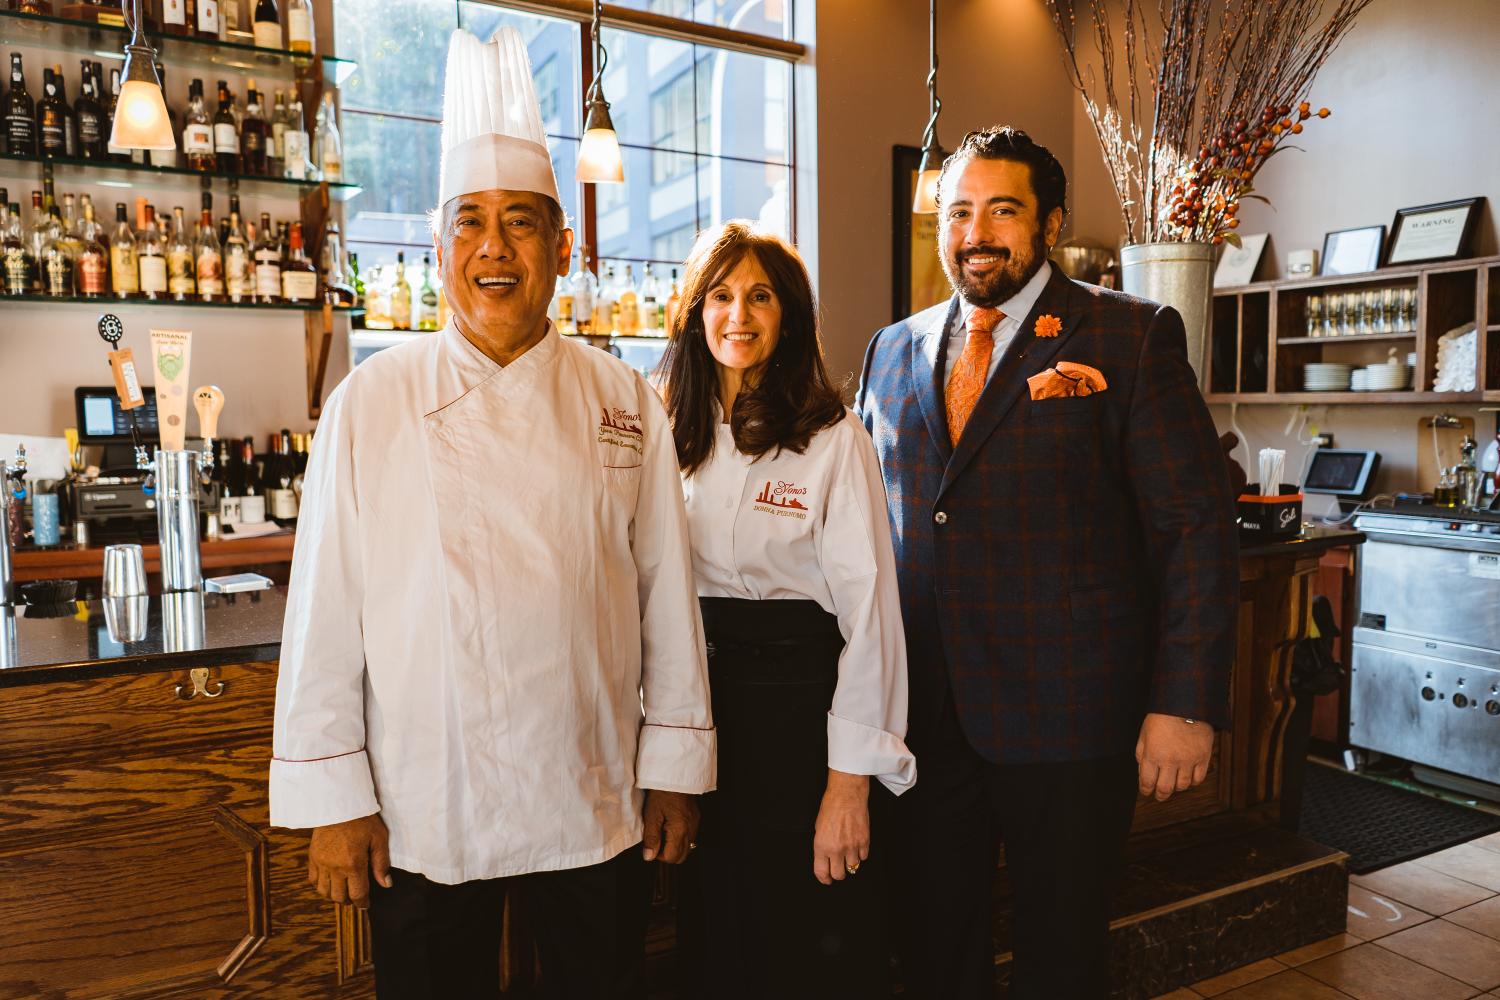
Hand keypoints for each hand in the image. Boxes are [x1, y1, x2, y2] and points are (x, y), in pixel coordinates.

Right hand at [308, 813, 391, 907]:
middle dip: (349, 900)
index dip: (363, 903)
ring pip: (323, 892)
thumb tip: (386, 884)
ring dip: (334, 895)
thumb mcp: (379, 838)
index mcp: (353, 863)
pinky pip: (312, 880)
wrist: (339, 802)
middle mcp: (335, 867)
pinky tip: (330, 881)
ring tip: (343, 890)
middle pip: (339, 896)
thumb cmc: (363, 819)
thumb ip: (381, 863)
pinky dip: (320, 885)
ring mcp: (321, 862)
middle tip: (356, 895)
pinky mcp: (312, 856)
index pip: (357, 894)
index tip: (366, 904)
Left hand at [642, 790, 698, 863]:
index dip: (658, 856)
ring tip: (663, 833)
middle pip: (682, 856)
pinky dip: (681, 837)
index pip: (671, 857)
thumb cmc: (662, 792)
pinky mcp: (696, 818)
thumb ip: (651, 837)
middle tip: (656, 842)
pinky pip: (690, 836)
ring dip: (675, 846)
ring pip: (687, 847)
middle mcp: (690, 829)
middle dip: (668, 854)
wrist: (675, 774)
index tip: (651, 845)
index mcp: (679, 829)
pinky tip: (671, 827)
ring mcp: (695, 824)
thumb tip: (648, 856)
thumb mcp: (651, 814)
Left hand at [813, 770, 869, 885]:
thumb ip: (822, 845)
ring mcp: (852, 846)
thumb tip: (826, 858)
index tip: (827, 879)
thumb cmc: (831, 807)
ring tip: (848, 854)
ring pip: (853, 867)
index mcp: (822, 846)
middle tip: (838, 868)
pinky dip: (860, 854)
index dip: (824, 879)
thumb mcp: (818, 828)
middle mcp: (836, 849)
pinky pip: (864, 857)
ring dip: (850, 863)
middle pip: (839, 875)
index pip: (822, 872)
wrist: (847, 795)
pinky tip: (856, 846)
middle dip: (838, 874)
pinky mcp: (864, 841)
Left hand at [1135, 712, 1214, 801]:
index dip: (1145, 790)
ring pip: (1182, 786)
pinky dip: (1192, 781)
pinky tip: (1187, 777)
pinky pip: (1198, 779)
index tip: (1146, 791)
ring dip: (1176, 787)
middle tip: (1159, 795)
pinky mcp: (1203, 757)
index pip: (1147, 782)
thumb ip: (1141, 754)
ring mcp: (1188, 760)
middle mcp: (1170, 760)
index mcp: (1152, 754)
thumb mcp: (1144, 733)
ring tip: (1173, 783)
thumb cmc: (1162, 717)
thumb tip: (1142, 772)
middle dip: (1160, 795)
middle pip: (1165, 789)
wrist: (1186, 704)